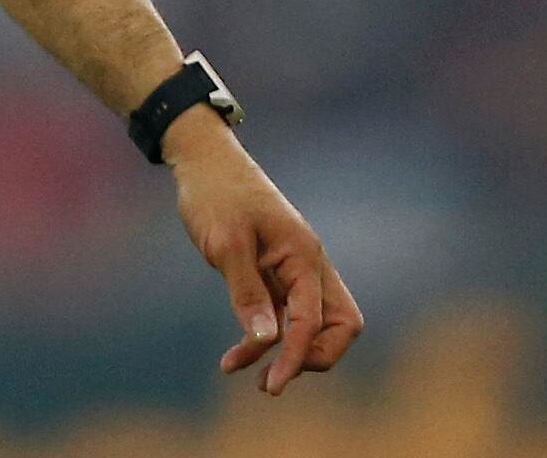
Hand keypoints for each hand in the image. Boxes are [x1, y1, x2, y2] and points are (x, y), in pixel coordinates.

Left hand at [165, 111, 361, 395]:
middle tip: (274, 378)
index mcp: (303, 255)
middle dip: (315, 357)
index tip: (272, 385)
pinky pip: (285, 316)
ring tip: (252, 380)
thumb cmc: (215, 194)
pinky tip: (237, 357)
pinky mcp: (275, 274)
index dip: (296, 356)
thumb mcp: (226, 243)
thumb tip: (267, 341)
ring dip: (289, 354)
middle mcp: (309, 265)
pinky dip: (267, 339)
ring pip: (314, 324)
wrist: (204, 161)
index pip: (314, 319)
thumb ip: (247, 292)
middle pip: (341, 325)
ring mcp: (295, 270)